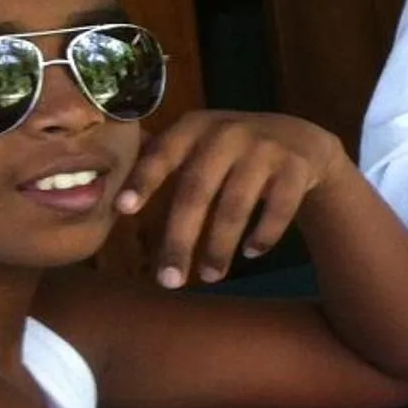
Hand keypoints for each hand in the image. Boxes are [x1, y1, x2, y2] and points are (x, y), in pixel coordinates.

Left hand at [115, 111, 347, 288]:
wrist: (301, 139)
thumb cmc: (233, 151)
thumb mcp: (198, 143)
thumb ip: (161, 158)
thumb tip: (106, 193)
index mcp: (194, 127)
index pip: (162, 153)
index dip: (143, 181)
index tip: (122, 210)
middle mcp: (228, 133)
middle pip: (196, 192)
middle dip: (181, 239)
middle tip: (169, 281)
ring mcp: (266, 148)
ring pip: (236, 207)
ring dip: (220, 247)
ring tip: (210, 277)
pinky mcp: (297, 167)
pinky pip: (278, 210)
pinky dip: (263, 235)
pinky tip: (251, 253)